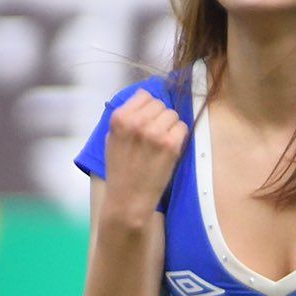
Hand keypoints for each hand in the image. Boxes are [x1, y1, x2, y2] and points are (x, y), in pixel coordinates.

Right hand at [104, 89, 187, 214]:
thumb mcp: (112, 139)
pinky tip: (169, 148)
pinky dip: (179, 136)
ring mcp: (155, 133)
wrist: (128, 200)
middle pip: (160, 104)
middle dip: (159, 117)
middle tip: (154, 135)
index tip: (147, 119)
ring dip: (170, 126)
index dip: (147, 107)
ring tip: (161, 143)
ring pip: (173, 114)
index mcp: (120, 118)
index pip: (144, 95)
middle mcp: (137, 122)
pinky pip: (182, 127)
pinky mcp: (170, 145)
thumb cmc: (120, 170)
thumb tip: (144, 100)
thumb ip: (125, 118)